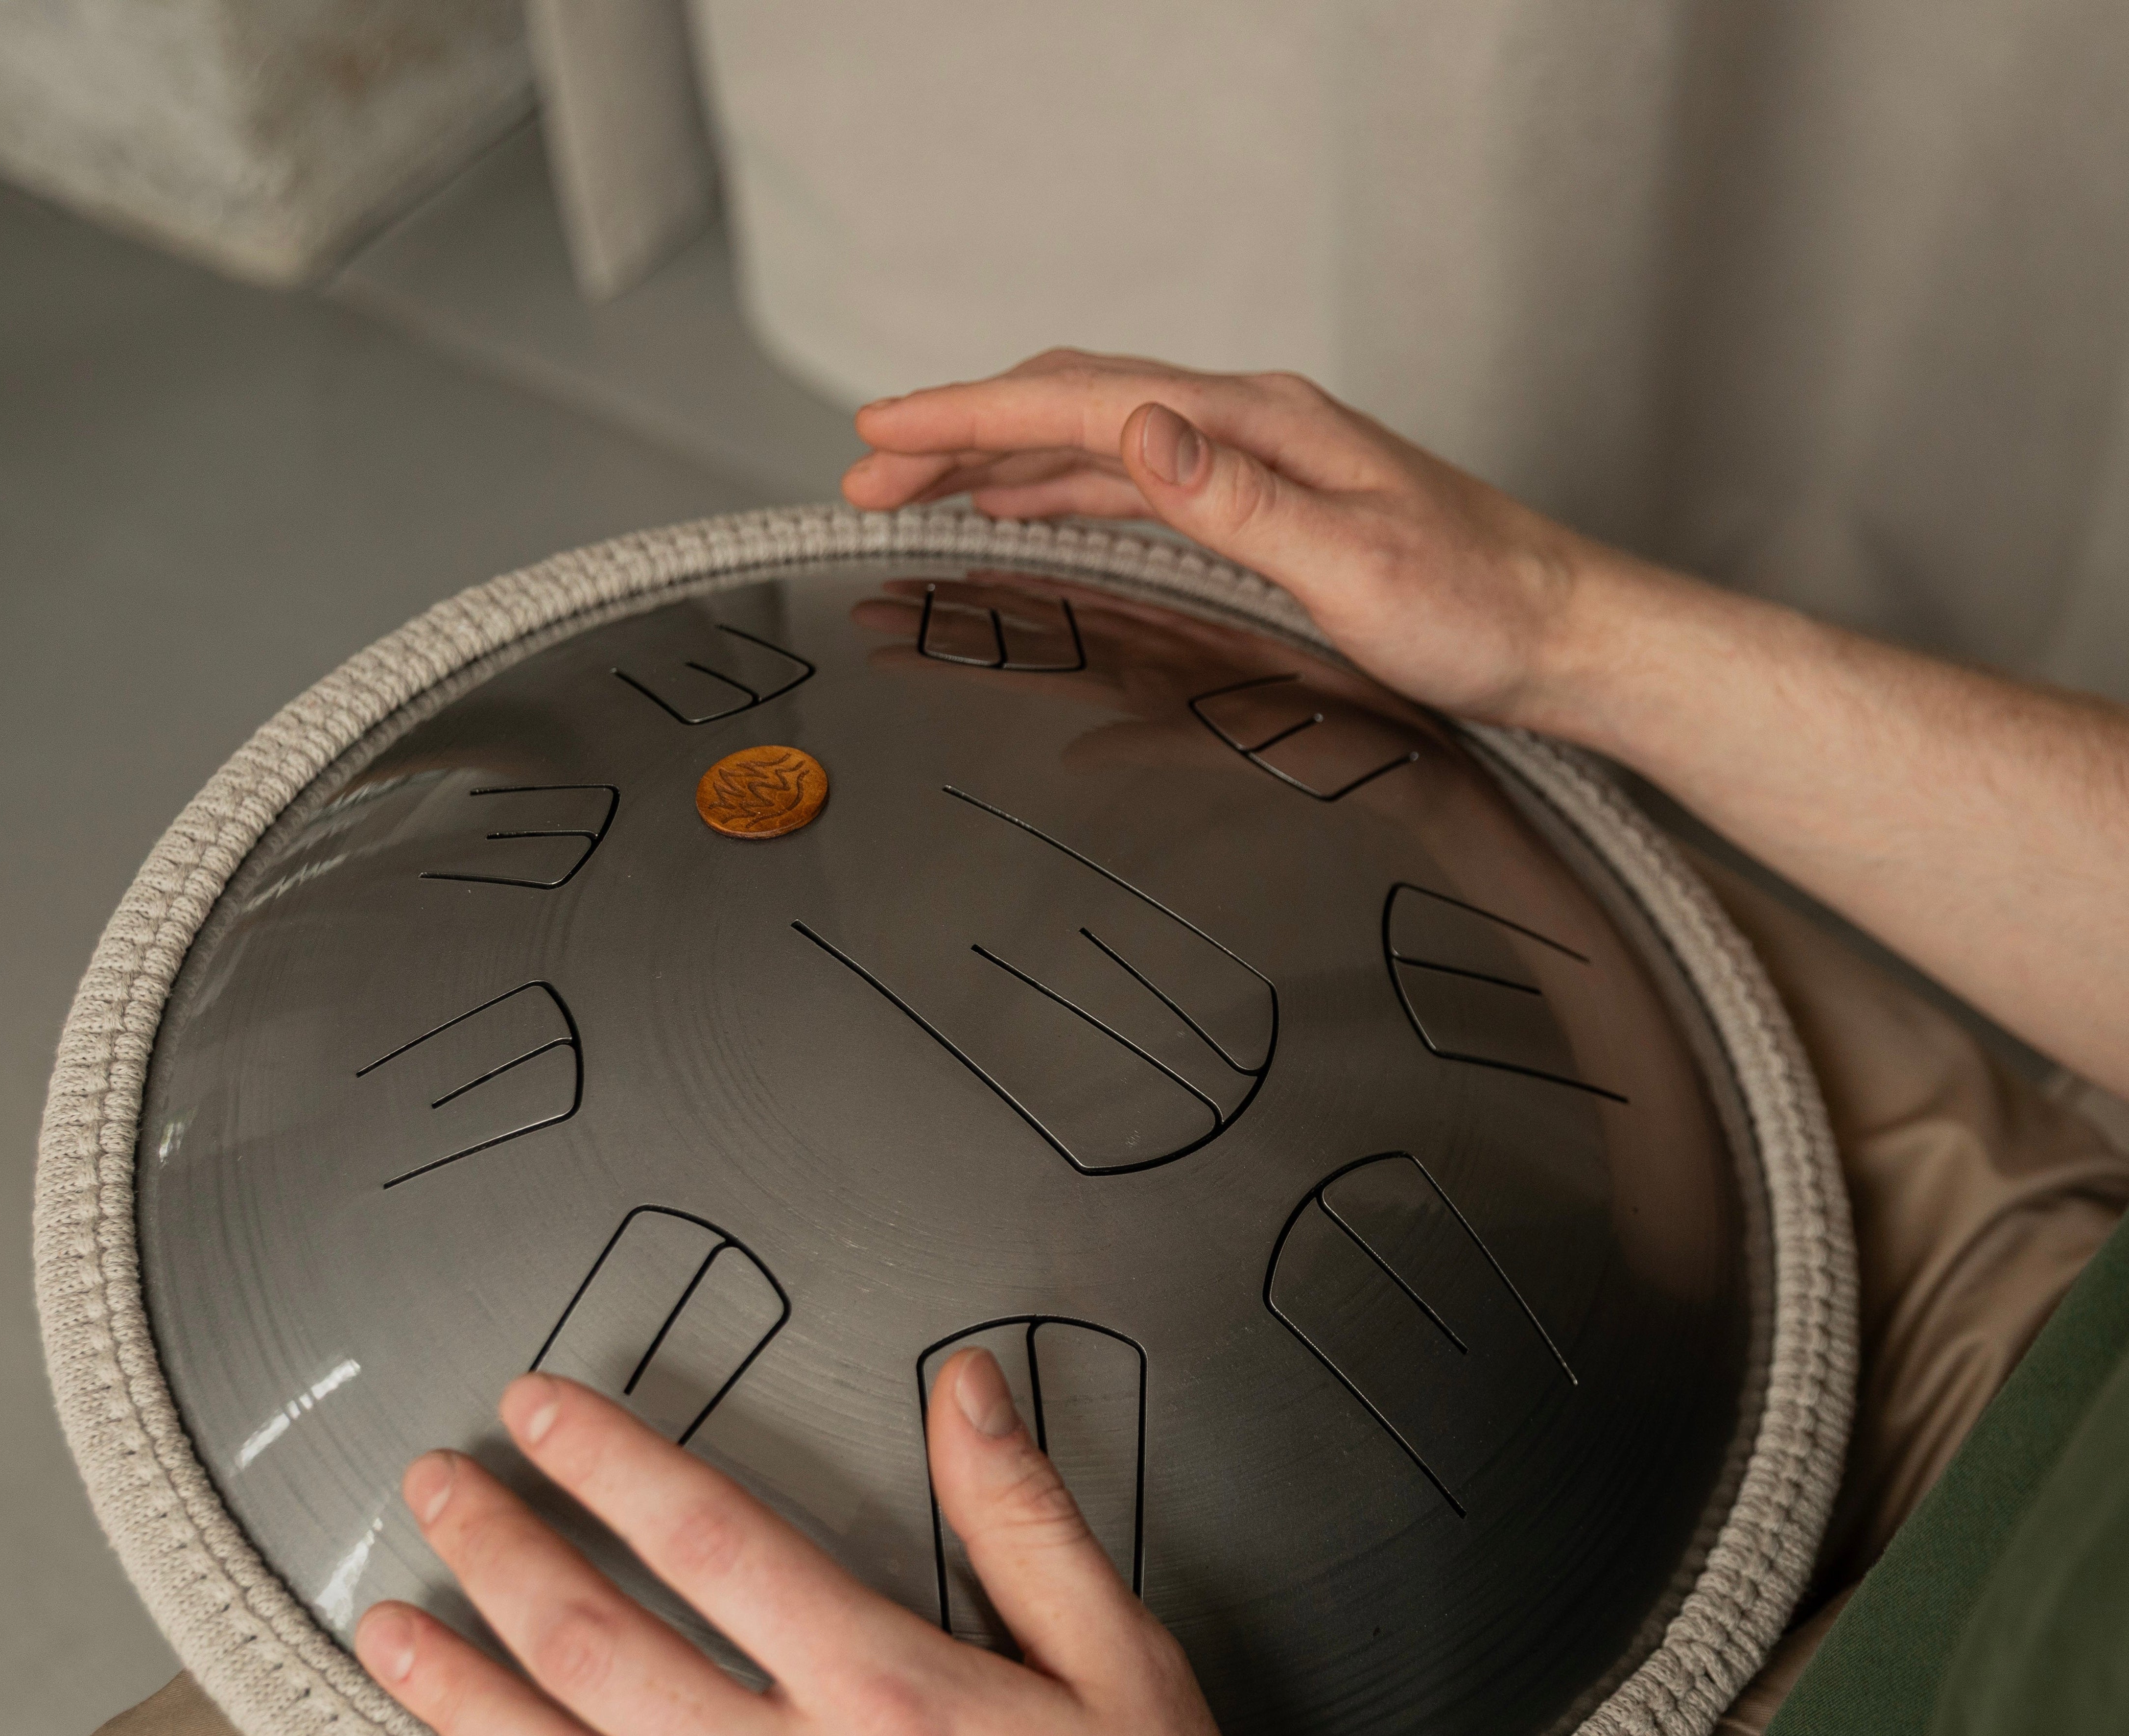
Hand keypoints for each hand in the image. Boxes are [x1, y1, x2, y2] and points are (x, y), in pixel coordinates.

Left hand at [355, 1357, 1462, 1735]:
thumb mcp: (1123, 1664)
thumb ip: (1023, 1518)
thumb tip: (963, 1396)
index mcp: (889, 1695)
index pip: (709, 1541)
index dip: (609, 1460)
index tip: (545, 1414)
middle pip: (599, 1648)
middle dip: (500, 1551)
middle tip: (440, 1493)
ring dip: (460, 1692)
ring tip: (392, 1631)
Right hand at [841, 348, 1592, 728]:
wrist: (1563, 637)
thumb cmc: (1480, 610)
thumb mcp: (1358, 563)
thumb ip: (1241, 500)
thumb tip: (1141, 432)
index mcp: (1260, 425)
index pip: (1084, 402)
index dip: (972, 416)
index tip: (882, 432)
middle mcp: (1249, 428)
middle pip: (1073, 408)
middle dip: (962, 432)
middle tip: (869, 471)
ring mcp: (1255, 465)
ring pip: (1095, 443)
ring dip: (1001, 462)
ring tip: (916, 488)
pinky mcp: (1265, 509)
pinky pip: (1135, 487)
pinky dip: (1062, 495)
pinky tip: (1029, 516)